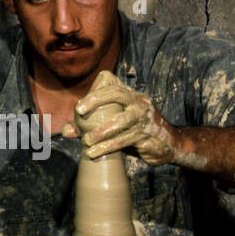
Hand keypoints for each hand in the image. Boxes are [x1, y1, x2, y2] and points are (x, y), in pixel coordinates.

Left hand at [61, 69, 181, 165]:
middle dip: (97, 100)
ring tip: (87, 141)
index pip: (111, 82)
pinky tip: (95, 152)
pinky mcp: (148, 135)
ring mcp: (145, 118)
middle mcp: (139, 102)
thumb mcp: (114, 127)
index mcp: (130, 95)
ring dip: (102, 131)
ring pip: (122, 121)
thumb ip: (89, 127)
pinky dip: (108, 146)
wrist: (168, 145)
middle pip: (117, 93)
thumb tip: (66, 131)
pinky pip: (126, 140)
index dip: (95, 91)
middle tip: (79, 112)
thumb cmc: (136, 132)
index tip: (80, 107)